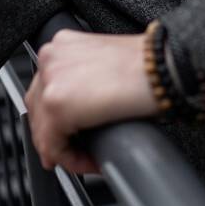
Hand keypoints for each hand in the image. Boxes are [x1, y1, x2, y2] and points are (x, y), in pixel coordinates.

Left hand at [22, 30, 161, 174]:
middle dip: (56, 135)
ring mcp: (50, 81)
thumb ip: (84, 78)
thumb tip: (81, 108)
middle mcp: (50, 59)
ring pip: (42, 129)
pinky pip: (52, 145)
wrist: (166, 68)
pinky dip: (71, 160)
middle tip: (78, 152)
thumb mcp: (106, 64)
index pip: (44, 89)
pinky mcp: (57, 105)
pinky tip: (92, 160)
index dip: (56, 118)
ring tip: (88, 158)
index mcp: (61, 45)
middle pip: (38, 109)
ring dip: (64, 149)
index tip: (73, 134)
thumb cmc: (149, 68)